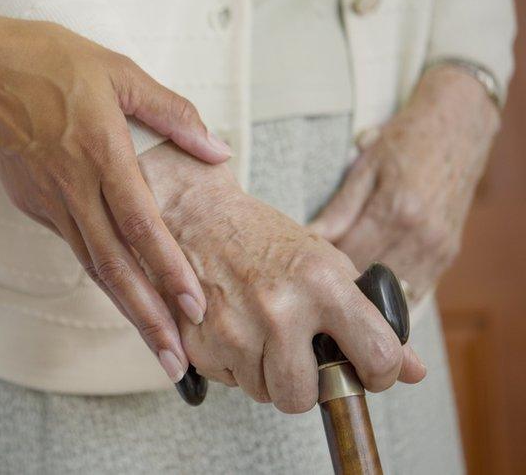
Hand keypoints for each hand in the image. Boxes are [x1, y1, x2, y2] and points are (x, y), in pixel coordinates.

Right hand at [0, 19, 233, 381]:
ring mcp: (49, 201)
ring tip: (155, 345)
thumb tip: (218, 147)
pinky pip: (72, 243)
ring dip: (125, 309)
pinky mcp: (32, 205)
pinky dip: (100, 274)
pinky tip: (122, 294)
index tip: (194, 307)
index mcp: (101, 153)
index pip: (141, 226)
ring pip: (92, 266)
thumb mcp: (120, 72)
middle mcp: (74, 187)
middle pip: (115, 266)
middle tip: (175, 362)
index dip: (168, 269)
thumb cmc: (52, 61)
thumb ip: (173, 112)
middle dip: (148, 318)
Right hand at [139, 143, 425, 411]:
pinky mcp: (199, 340)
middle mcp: (279, 309)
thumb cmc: (266, 240)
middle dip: (305, 388)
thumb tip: (413, 371)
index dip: (379, 373)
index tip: (369, 369)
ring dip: (265, 375)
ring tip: (261, 335)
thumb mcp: (327, 265)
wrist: (200, 215)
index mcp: (323, 284)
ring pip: (262, 393)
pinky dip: (232, 365)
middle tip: (300, 360)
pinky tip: (233, 330)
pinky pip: (227, 380)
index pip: (378, 357)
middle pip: (303, 397)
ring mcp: (235, 329)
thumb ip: (371, 318)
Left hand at [309, 67, 499, 300]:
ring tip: (344, 277)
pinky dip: (392, 292)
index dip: (323, 263)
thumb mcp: (365, 167)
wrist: (458, 127)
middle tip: (319, 272)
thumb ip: (339, 209)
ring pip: (393, 292)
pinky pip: (416, 290)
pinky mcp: (448, 255)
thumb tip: (307, 238)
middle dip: (341, 280)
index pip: (348, 256)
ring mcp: (438, 248)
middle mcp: (421, 234)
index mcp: (396, 210)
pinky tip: (372, 281)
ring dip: (367, 290)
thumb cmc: (405, 141)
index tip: (305, 261)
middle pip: (370, 278)